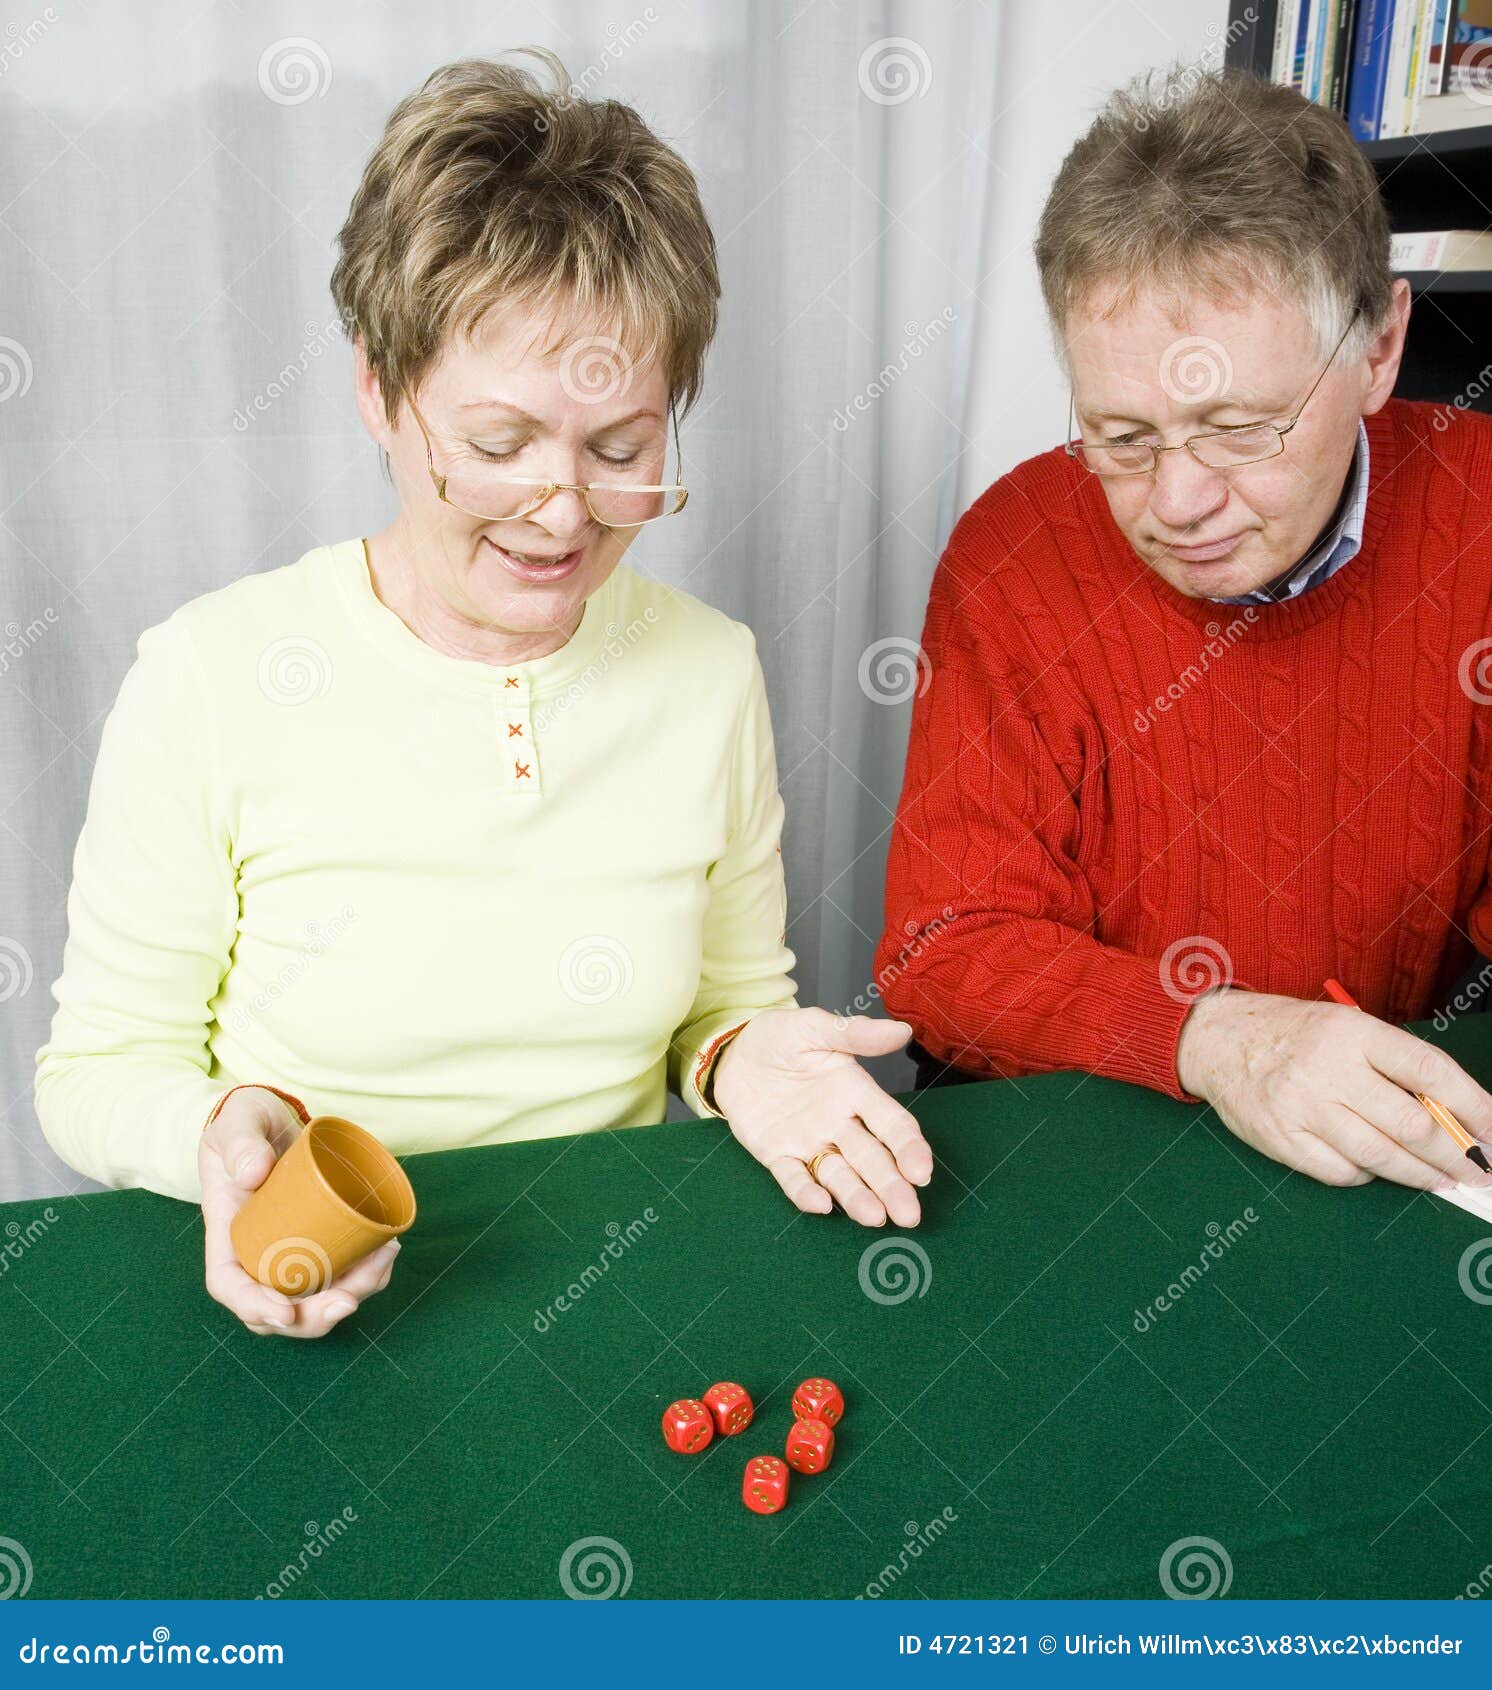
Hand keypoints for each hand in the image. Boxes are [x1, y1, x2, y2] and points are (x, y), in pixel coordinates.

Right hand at [199, 1087, 400, 1337]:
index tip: (285, 1312)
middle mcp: (258, 1253)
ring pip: (316, 1297)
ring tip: (383, 1258)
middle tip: (349, 1301)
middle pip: (278, 1308)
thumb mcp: (238, 1121)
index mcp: (229, 1233)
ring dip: (353, 1293)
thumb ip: (241, 1140)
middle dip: (314, 1317)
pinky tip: (388, 1250)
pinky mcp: (320, 1241)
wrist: (274, 1118)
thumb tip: (254, 1173)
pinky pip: (341, 1272)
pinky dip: (367, 1273)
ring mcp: (291, 1251)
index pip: (231, 1286)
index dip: (255, 1307)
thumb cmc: (247, 1120)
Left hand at [710, 1008, 932, 1225]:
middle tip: (909, 1214)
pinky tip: (821, 1205)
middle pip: (871, 1159)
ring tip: (874, 1217)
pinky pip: (793, 1178)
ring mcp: (808, 1142)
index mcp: (854, 1092)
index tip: (921, 1172)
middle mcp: (838, 1123)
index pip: (891, 1124)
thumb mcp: (814, 1027)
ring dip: (857, 1197)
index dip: (908, 1148)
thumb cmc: (780, 1037)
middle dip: (891, 1186)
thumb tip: (901, 1031)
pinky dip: (806, 1193)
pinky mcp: (777, 1155)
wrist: (734, 1050)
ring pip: (838, 1175)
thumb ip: (854, 1034)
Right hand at [1175, 989, 1491, 1191]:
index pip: (1430, 1072)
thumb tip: (1456, 1117)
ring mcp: (1300, 1105)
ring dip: (1419, 1175)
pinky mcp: (1279, 1137)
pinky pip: (1340, 1171)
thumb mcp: (1347, 1028)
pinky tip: (1375, 1168)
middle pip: (1411, 1125)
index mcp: (1353, 1032)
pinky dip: (1367, 1175)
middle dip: (1453, 1156)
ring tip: (1440, 1180)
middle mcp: (1327, 1067)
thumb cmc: (1294, 1035)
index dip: (1473, 1107)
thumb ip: (1394, 1066)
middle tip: (1474, 1172)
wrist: (1218, 1039)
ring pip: (1379, 1156)